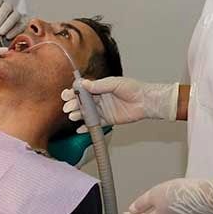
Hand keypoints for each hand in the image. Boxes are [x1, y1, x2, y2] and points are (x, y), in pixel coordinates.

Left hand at [0, 0, 26, 39]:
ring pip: (15, 15)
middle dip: (0, 16)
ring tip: (0, 32)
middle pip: (7, 6)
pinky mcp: (25, 25)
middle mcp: (9, 9)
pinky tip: (8, 36)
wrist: (1, 45)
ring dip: (7, 23)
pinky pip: (21, 25)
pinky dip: (14, 31)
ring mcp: (18, 16)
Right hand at [61, 77, 178, 132]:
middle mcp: (99, 98)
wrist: (146, 101)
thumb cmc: (132, 88)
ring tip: (72, 116)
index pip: (83, 90)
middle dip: (74, 104)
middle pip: (83, 102)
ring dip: (78, 115)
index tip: (66, 94)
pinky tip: (79, 130)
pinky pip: (95, 124)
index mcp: (100, 87)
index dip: (74, 92)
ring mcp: (103, 110)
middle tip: (68, 107)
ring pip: (87, 113)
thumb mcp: (114, 83)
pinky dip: (87, 127)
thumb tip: (83, 84)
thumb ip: (99, 85)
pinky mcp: (108, 120)